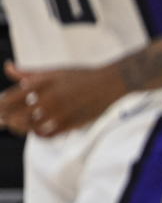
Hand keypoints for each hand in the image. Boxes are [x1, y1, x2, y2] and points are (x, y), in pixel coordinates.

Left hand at [0, 61, 125, 137]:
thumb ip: (28, 73)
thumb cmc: (82, 76)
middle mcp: (47, 98)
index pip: (9, 98)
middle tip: (3, 119)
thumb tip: (8, 67)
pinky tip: (36, 130)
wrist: (109, 83)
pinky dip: (37, 134)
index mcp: (41, 83)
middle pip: (15, 114)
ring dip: (19, 127)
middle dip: (5, 118)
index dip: (0, 105)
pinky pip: (46, 135)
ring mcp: (58, 113)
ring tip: (16, 125)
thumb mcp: (54, 71)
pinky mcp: (69, 124)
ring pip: (28, 127)